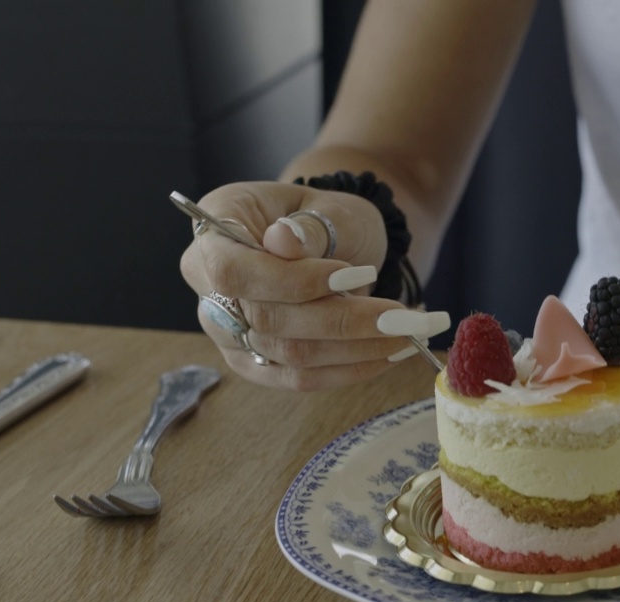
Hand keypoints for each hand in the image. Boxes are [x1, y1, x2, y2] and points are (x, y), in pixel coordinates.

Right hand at [178, 181, 449, 389]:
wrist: (333, 240)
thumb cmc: (327, 215)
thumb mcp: (329, 205)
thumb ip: (310, 225)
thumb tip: (283, 241)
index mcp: (213, 230)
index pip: (232, 271)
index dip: (292, 282)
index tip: (354, 275)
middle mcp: (208, 285)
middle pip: (266, 320)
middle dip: (344, 321)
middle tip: (407, 316)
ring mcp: (227, 330)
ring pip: (288, 354)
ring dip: (356, 349)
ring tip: (411, 333)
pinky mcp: (255, 362)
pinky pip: (298, 378)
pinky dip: (350, 369)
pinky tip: (392, 355)